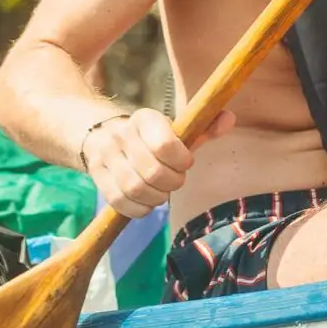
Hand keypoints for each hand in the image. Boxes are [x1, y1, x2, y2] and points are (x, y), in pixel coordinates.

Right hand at [83, 106, 234, 218]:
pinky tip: (147, 201)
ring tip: (162, 192)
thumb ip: (205, 126)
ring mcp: (105, 156)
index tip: (186, 163)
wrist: (104, 135)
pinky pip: (120, 201)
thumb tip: (229, 119)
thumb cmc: (153, 136)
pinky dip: (139, 208)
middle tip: (176, 181)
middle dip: (172, 183)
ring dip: (156, 197)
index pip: (164, 145)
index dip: (181, 161)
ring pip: (135, 189)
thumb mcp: (178, 128)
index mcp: (145, 119)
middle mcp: (121, 134)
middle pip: (152, 172)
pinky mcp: (97, 177)